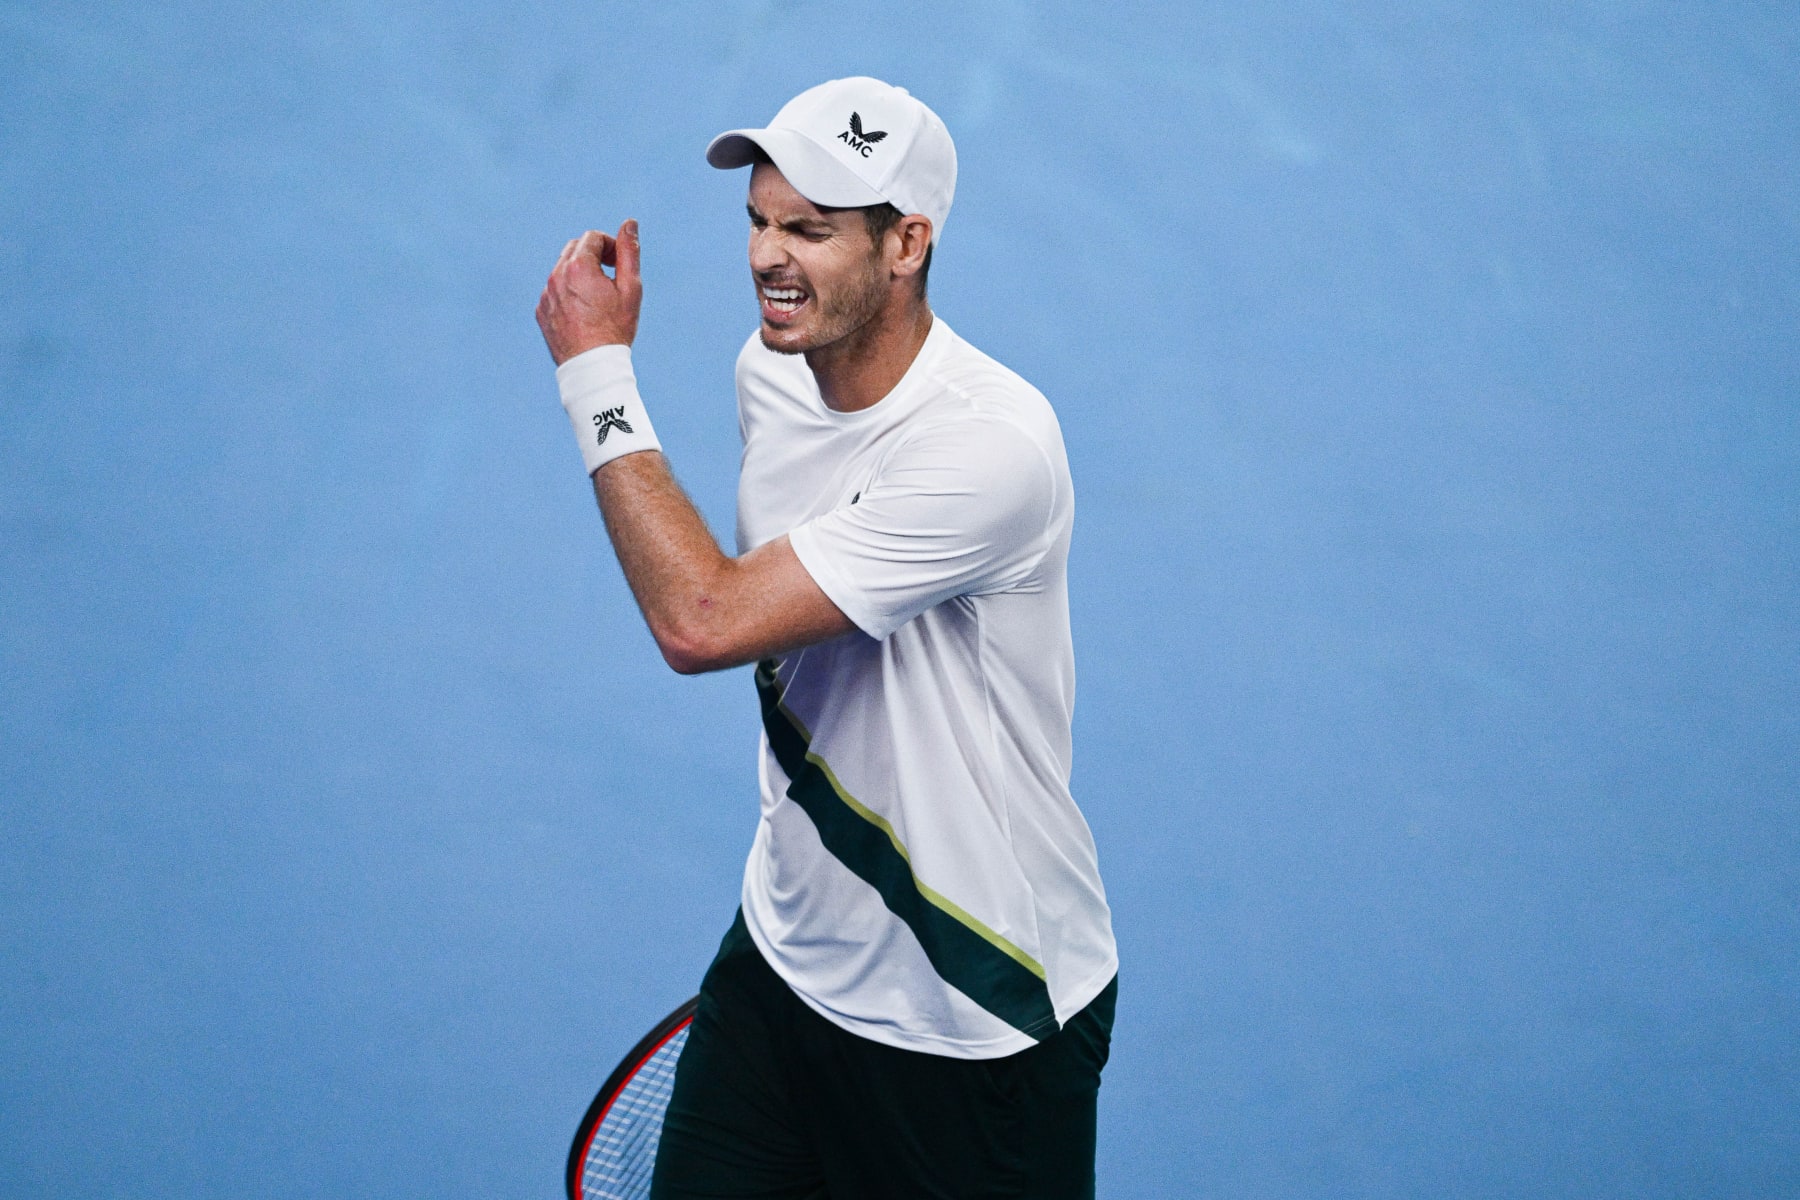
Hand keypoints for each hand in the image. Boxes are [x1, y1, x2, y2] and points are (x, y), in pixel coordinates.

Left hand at [536, 220, 641, 364]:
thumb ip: (629, 252)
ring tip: (598, 299)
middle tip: (610, 277)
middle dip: (594, 256)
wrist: (592, 366)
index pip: (593, 238)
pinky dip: (568, 293)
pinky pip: (554, 292)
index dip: (610, 246)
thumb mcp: (630, 288)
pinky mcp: (541, 311)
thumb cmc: (615, 328)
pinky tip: (584, 314)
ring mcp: (546, 294)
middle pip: (574, 249)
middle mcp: (556, 276)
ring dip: (580, 275)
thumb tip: (630, 223)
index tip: (619, 264)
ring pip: (563, 271)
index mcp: (579, 266)